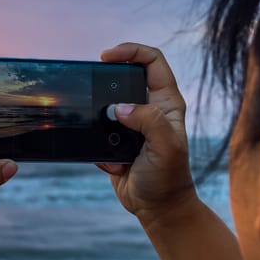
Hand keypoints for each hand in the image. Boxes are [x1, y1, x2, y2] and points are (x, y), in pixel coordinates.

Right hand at [96, 42, 199, 223]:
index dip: (130, 51)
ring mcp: (130, 124)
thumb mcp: (166, 147)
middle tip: (91, 85)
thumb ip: (148, 121)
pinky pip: (95, 129)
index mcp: (166, 102)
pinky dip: (95, 140)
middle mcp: (148, 108)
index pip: (152, 61)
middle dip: (105, 81)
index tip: (106, 57)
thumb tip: (119, 108)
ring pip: (105, 103)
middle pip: (124, 76)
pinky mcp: (113, 140)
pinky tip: (111, 161)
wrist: (157, 208)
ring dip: (97, 114)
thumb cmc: (168, 178)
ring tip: (102, 133)